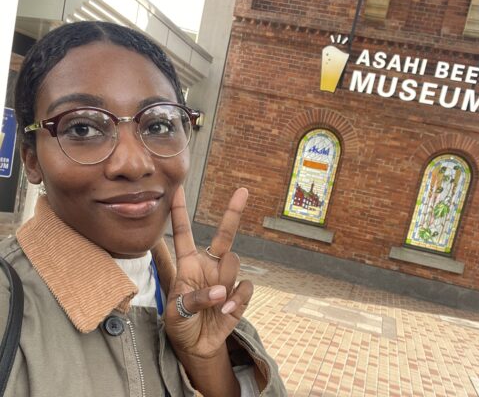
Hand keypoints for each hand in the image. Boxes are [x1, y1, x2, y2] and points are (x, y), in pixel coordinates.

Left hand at [164, 186, 252, 359]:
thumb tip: (222, 291)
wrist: (196, 346)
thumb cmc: (180, 324)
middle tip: (242, 191)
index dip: (179, 211)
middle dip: (233, 212)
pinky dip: (236, 300)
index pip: (183, 234)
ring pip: (233, 263)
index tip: (177, 189)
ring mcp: (226, 279)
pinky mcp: (239, 295)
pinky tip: (225, 312)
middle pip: (224, 235)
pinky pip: (245, 287)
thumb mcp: (176, 312)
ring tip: (213, 304)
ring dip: (224, 281)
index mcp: (188, 265)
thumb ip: (195, 298)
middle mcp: (209, 266)